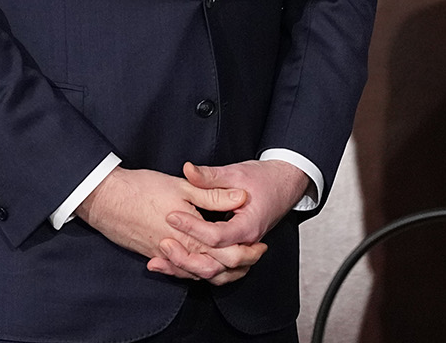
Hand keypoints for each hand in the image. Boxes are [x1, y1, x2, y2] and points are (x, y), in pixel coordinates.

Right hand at [75, 166, 260, 283]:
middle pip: (215, 268)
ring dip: (219, 271)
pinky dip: (195, 271)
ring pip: (197, 273)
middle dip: (238, 265)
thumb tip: (240, 196)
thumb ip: (213, 195)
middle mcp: (178, 250)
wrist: (106, 199)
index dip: (246, 252)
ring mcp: (164, 255)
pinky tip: (202, 265)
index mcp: (190, 234)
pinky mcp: (154, 255)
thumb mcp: (183, 186)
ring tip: (236, 263)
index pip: (226, 253)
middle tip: (254, 255)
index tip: (259, 245)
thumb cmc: (142, 189)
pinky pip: (179, 271)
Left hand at [152, 160, 310, 280]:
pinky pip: (216, 270)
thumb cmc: (263, 178)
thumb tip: (188, 169)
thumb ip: (210, 176)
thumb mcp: (236, 173)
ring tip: (160, 261)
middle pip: (215, 265)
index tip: (172, 216)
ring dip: (187, 270)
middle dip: (186, 258)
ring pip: (215, 275)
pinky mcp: (236, 252)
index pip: (217, 236)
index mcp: (248, 225)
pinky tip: (173, 264)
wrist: (285, 184)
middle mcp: (247, 243)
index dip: (192, 228)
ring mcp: (243, 251)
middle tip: (163, 242)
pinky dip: (195, 270)